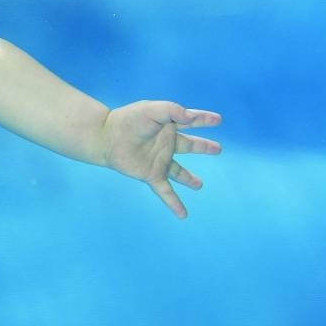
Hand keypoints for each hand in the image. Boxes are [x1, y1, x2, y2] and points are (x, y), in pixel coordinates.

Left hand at [99, 100, 221, 218]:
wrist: (107, 138)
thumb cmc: (128, 120)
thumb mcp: (151, 110)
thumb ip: (172, 110)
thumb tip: (191, 117)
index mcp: (168, 125)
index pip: (191, 121)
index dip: (204, 119)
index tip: (218, 119)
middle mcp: (166, 143)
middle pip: (190, 145)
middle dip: (204, 146)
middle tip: (218, 149)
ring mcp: (160, 160)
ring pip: (180, 172)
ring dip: (190, 178)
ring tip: (199, 185)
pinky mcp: (152, 175)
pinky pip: (166, 192)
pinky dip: (175, 203)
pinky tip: (183, 215)